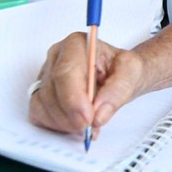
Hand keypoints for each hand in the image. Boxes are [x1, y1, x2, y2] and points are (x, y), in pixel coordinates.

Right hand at [29, 32, 146, 134]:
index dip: (74, 99)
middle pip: (52, 90)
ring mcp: (46, 74)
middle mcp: (57, 57)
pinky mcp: (42, 92)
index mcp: (77, 44)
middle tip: (90, 127)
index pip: (65, 72)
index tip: (88, 118)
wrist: (120, 74)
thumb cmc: (123, 68)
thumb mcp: (132, 73)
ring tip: (87, 125)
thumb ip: (118, 91)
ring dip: (65, 122)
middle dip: (71, 115)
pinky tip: (74, 124)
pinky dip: (56, 124)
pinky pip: (39, 113)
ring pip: (42, 104)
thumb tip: (99, 114)